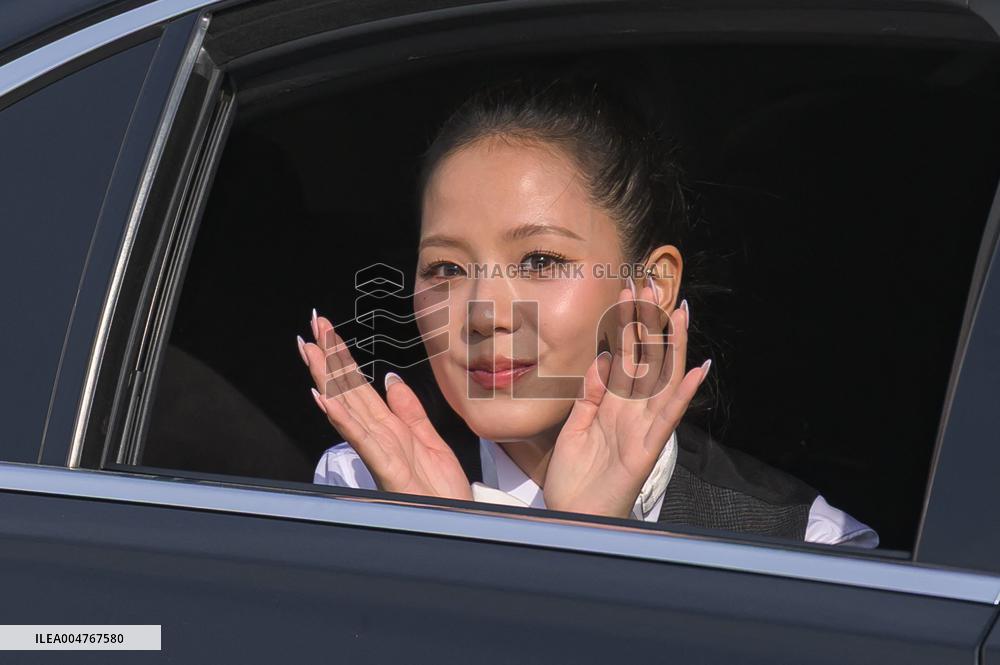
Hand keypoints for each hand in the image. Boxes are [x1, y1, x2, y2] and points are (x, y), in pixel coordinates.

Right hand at [298, 311, 472, 500]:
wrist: (459, 524)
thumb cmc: (444, 494)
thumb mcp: (432, 443)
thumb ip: (410, 411)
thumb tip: (390, 380)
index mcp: (391, 430)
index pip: (360, 386)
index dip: (343, 357)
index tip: (327, 329)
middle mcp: (380, 438)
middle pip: (349, 391)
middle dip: (329, 358)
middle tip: (310, 325)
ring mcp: (381, 454)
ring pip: (349, 409)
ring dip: (327, 379)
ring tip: (308, 351)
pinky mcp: (388, 472)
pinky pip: (364, 441)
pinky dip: (343, 420)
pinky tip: (326, 399)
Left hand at [542, 278, 709, 518]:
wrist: (574, 520)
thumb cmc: (575, 481)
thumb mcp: (576, 429)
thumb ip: (589, 397)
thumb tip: (600, 362)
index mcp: (613, 406)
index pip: (623, 356)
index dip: (625, 323)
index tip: (625, 290)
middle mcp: (632, 412)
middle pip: (645, 358)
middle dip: (648, 322)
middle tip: (651, 283)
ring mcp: (642, 429)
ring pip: (663, 380)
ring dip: (673, 346)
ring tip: (682, 313)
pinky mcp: (646, 450)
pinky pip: (667, 418)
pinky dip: (683, 395)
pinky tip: (697, 371)